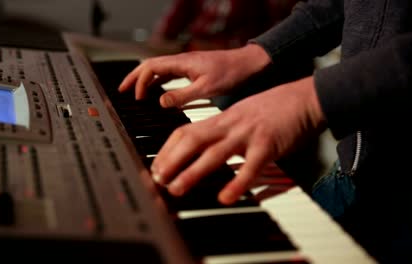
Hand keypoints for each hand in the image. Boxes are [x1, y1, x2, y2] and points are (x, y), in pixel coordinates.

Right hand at [118, 44, 270, 107]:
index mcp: (181, 63)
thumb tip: (161, 102)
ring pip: (158, 69)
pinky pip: (169, 73)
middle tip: (122, 90)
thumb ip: (182, 96)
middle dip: (134, 77)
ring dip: (145, 80)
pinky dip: (158, 81)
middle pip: (150, 66)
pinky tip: (158, 92)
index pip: (151, 68)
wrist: (247, 64)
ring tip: (136, 93)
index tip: (136, 97)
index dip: (140, 82)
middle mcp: (180, 61)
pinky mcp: (192, 69)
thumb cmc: (230, 74)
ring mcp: (186, 64)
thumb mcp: (206, 88)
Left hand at [150, 76, 326, 204]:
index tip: (156, 166)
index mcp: (221, 119)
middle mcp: (229, 125)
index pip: (185, 131)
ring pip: (215, 153)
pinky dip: (237, 182)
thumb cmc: (270, 109)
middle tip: (158, 179)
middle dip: (171, 160)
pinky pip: (251, 166)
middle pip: (192, 140)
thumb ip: (220, 130)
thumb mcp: (238, 115)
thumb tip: (200, 148)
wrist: (302, 98)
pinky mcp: (268, 145)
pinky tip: (226, 197)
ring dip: (193, 172)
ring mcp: (247, 134)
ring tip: (177, 189)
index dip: (167, 150)